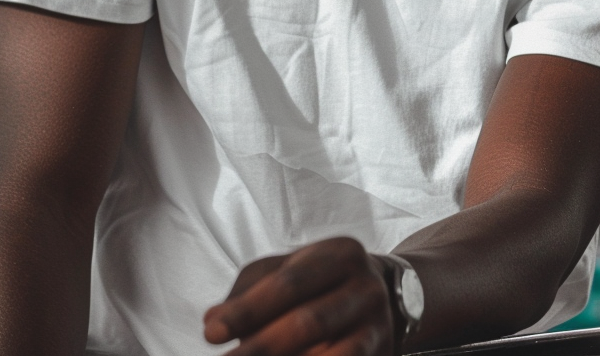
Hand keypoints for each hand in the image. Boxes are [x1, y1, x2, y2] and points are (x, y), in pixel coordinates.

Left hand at [203, 237, 396, 355]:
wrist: (388, 296)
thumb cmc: (323, 281)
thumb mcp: (292, 270)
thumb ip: (250, 290)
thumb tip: (212, 322)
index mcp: (340, 254)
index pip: (288, 283)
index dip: (247, 309)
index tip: (211, 333)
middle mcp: (365, 287)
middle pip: (308, 322)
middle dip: (261, 347)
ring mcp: (378, 326)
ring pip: (332, 355)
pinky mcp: (382, 354)